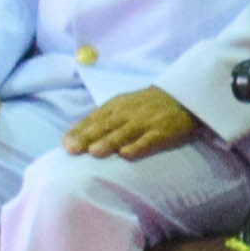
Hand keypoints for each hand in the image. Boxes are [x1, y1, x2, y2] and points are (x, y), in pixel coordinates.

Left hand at [61, 85, 206, 159]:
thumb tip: (81, 136)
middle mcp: (127, 113)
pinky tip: (126, 155)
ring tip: (93, 152)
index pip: (92, 119)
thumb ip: (105, 118)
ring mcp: (145, 122)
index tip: (65, 144)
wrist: (184, 95)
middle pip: (104, 126)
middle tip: (72, 149)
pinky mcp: (163, 131)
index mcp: (116, 106)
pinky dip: (137, 146)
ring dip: (108, 142)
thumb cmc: (150, 104)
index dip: (78, 132)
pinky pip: (148, 140)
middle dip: (87, 138)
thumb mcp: (124, 104)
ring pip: (123, 133)